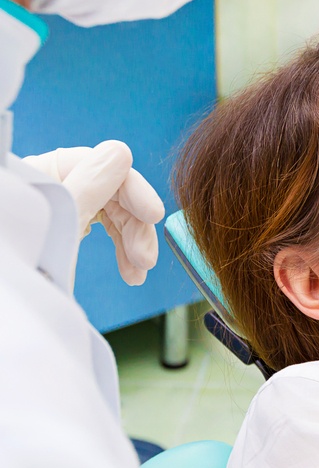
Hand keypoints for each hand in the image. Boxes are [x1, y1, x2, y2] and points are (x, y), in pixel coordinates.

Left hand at [22, 140, 164, 285]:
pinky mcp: (68, 225)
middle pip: (112, 191)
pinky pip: (105, 227)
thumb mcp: (62, 225)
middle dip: (134, 226)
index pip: (101, 166)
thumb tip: (120, 152)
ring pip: (113, 212)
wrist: (2, 314)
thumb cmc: (21, 271)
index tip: (154, 215)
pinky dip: (121, 249)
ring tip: (139, 274)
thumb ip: (90, 186)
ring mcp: (63, 204)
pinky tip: (131, 271)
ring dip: (133, 242)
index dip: (132, 189)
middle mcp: (54, 183)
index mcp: (42, 172)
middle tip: (146, 260)